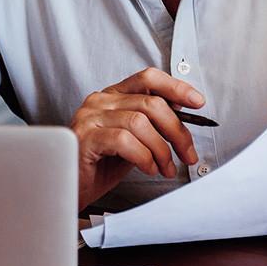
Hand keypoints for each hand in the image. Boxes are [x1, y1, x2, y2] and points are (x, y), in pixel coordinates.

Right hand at [72, 68, 206, 210]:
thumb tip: (182, 119)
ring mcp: (90, 117)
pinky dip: (143, 156)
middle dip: (177, 131)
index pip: (148, 78)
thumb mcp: (132, 141)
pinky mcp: (85, 137)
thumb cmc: (98, 166)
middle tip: (187, 154)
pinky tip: (147, 168)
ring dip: (161, 150)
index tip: (198, 102)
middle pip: (151, 103)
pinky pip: (124, 140)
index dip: (176, 87)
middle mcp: (100, 101)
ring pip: (140, 122)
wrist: (68, 187)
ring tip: (165, 168)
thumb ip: (150, 126)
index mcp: (112, 96)